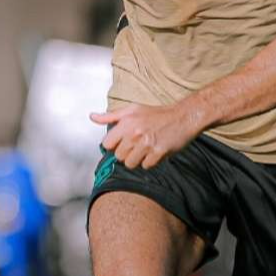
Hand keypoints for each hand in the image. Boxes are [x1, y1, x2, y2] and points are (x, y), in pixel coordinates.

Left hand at [90, 102, 204, 169]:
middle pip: (118, 156)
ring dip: (138, 159)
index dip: (114, 145)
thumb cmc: (157, 114)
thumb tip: (92, 117)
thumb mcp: (132, 110)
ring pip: (131, 164)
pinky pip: (146, 166)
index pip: (107, 144)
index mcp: (126, 122)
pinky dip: (150, 161)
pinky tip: (155, 151)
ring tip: (146, 148)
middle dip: (126, 153)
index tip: (122, 142)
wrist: (183, 117)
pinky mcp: (158, 152)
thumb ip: (110, 116)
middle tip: (138, 144)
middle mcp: (134, 133)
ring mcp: (146, 144)